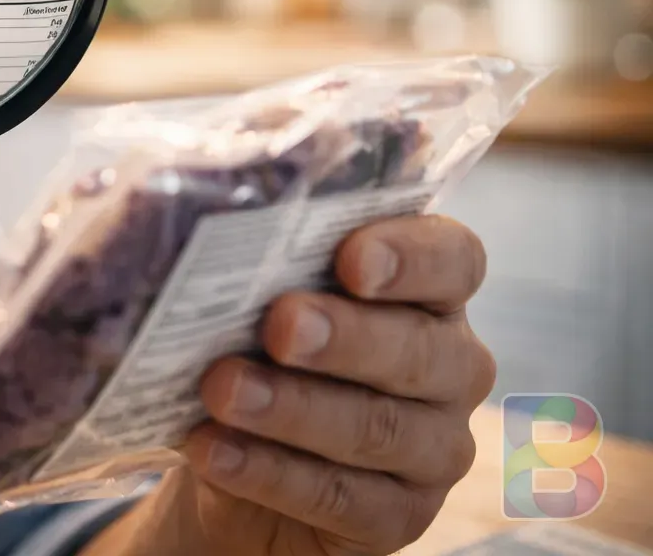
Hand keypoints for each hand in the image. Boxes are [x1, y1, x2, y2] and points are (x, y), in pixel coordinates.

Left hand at [95, 214, 494, 555]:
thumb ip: (258, 213)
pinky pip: (346, 498)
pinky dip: (273, 474)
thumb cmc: (238, 335)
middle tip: (277, 324)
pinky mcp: (398, 517)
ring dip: (294, 408)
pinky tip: (214, 451)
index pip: (453, 257)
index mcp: (424, 286)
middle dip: (345, 335)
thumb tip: (233, 150)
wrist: (218, 448)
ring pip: (379, 428)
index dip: (411, 255)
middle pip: (419, 348)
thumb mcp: (239, 275)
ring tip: (219, 389)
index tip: (350, 257)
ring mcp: (433, 446)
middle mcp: (448, 363)